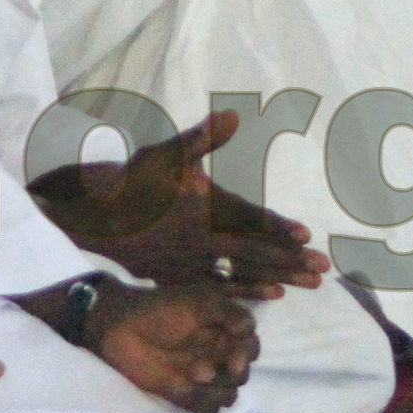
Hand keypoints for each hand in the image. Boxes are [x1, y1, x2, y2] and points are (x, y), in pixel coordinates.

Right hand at [33, 109, 331, 298]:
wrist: (89, 221)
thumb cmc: (127, 184)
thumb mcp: (161, 155)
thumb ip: (200, 139)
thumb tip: (232, 115)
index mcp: (201, 210)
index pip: (248, 221)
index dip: (278, 228)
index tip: (307, 236)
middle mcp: (200, 240)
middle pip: (253, 252)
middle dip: (290, 260)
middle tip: (324, 269)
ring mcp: (190, 262)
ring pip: (241, 273)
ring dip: (277, 278)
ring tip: (309, 285)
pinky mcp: (178, 276)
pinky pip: (219, 288)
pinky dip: (246, 292)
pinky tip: (271, 297)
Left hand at [85, 279, 256, 412]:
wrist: (118, 325)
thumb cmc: (157, 309)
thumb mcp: (197, 301)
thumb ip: (228, 312)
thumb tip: (249, 329)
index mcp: (223, 334)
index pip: (251, 348)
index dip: (248, 353)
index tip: (235, 357)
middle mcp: (215, 357)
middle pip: (242, 375)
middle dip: (233, 373)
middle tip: (214, 366)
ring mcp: (200, 377)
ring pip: (229, 395)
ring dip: (218, 389)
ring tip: (194, 374)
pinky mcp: (182, 394)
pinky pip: (207, 408)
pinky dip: (203, 402)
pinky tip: (186, 387)